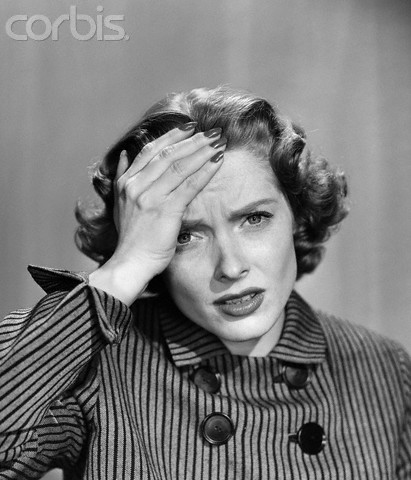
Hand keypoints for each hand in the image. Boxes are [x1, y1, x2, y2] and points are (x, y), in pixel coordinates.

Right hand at [89, 123, 225, 304]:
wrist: (130, 263)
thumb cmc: (131, 238)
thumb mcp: (119, 203)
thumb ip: (121, 177)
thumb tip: (124, 155)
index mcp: (126, 182)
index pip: (151, 151)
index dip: (172, 136)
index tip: (190, 127)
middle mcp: (136, 185)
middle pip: (168, 154)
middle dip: (193, 140)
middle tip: (212, 131)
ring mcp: (150, 197)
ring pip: (179, 165)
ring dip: (202, 150)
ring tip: (219, 141)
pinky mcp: (165, 210)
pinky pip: (189, 185)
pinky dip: (205, 171)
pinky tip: (218, 161)